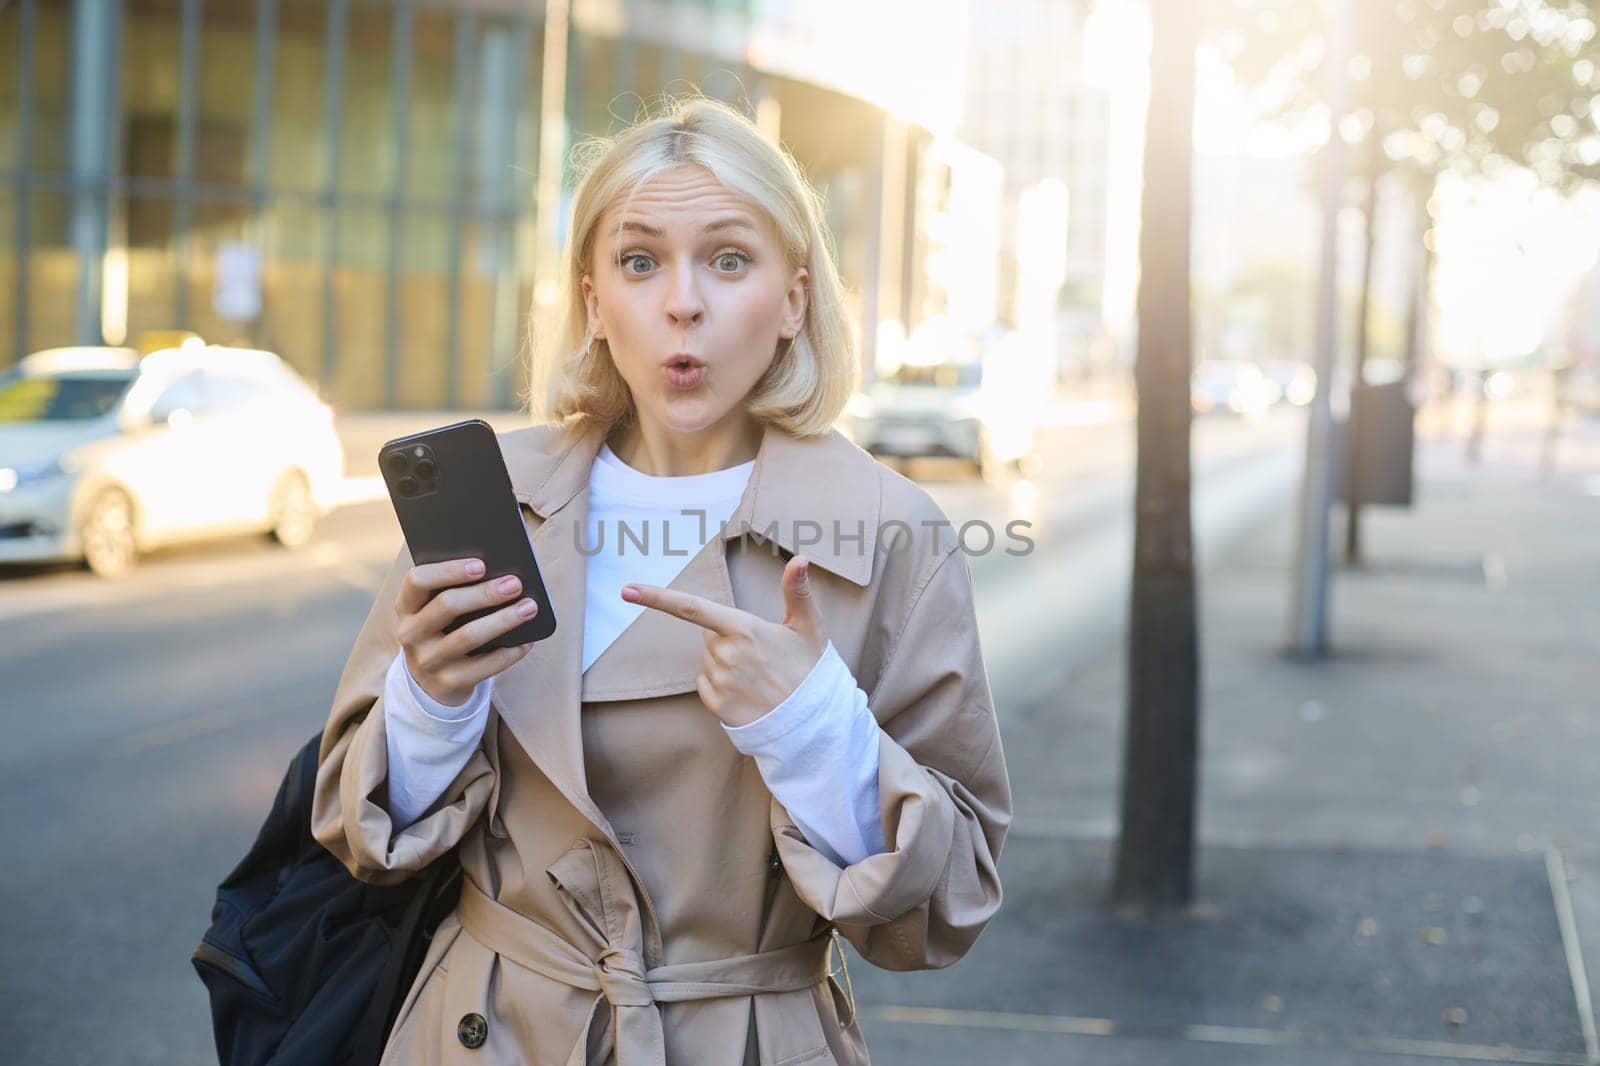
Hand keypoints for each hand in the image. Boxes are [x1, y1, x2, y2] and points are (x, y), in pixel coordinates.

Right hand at [395, 557, 537, 705]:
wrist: (432, 683)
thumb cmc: (445, 631)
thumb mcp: (438, 611)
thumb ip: (458, 590)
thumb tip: (503, 574)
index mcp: (407, 606)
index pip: (417, 580)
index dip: (448, 570)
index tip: (481, 565)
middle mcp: (410, 633)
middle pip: (447, 605)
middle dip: (485, 593)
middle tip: (515, 584)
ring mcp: (427, 661)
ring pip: (468, 636)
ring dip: (503, 620)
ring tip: (530, 607)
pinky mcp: (447, 683)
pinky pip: (484, 666)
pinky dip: (510, 652)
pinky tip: (527, 640)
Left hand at [621, 554, 827, 727]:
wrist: (813, 721)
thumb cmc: (809, 668)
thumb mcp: (808, 626)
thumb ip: (797, 590)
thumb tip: (800, 558)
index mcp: (744, 628)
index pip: (692, 608)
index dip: (657, 597)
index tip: (628, 590)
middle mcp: (726, 654)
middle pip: (709, 635)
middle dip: (727, 638)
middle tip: (759, 652)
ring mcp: (720, 682)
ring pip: (708, 661)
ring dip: (725, 663)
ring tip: (757, 675)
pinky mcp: (717, 705)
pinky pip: (705, 684)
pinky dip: (720, 685)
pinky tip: (746, 691)